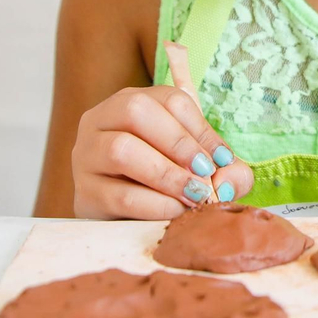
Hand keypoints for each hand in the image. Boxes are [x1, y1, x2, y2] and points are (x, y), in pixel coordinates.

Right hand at [70, 43, 252, 219]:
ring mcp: (86, 155)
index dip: (200, 128)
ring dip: (166, 174)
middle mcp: (101, 120)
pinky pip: (119, 195)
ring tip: (194, 194)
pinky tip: (175, 211)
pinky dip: (154, 204)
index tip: (222, 158)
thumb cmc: (162, 183)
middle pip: (136, 110)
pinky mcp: (84, 194)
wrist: (120, 218)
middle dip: (179, 142)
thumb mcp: (195, 167)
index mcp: (131, 102)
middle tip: (205, 172)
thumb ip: (225, 169)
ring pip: (121, 150)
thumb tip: (233, 177)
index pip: (168, 99)